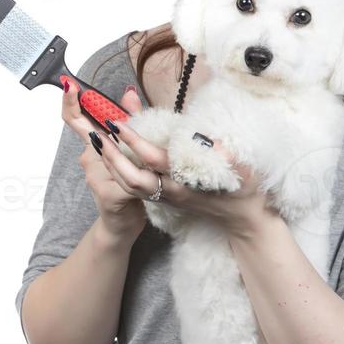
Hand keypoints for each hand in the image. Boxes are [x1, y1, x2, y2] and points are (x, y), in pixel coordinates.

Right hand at [61, 79, 147, 240]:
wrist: (123, 225)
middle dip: (87, 111)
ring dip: (123, 140)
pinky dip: (139, 169)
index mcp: (94, 147)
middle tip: (81, 93)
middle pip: (87, 131)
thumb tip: (128, 92)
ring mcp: (96, 177)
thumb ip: (129, 121)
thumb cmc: (127, 185)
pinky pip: (127, 175)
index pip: (75, 121)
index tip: (69, 85)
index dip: (69, 103)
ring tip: (132, 131)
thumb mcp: (129, 150)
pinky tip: (151, 168)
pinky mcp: (109, 194)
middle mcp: (90, 160)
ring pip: (110, 152)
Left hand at [97, 93, 277, 239]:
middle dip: (113, 157)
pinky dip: (122, 171)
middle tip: (99, 135)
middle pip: (133, 178)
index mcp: (187, 184)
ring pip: (131, 185)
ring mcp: (168, 198)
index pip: (154, 161)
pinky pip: (137, 187)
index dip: (135, 142)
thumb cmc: (244, 191)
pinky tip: (116, 157)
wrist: (243, 219)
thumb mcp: (241, 170)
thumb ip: (225, 155)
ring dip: (113, 165)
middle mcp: (173, 193)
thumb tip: (209, 141)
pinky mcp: (167, 199)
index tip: (120, 124)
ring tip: (101, 143)